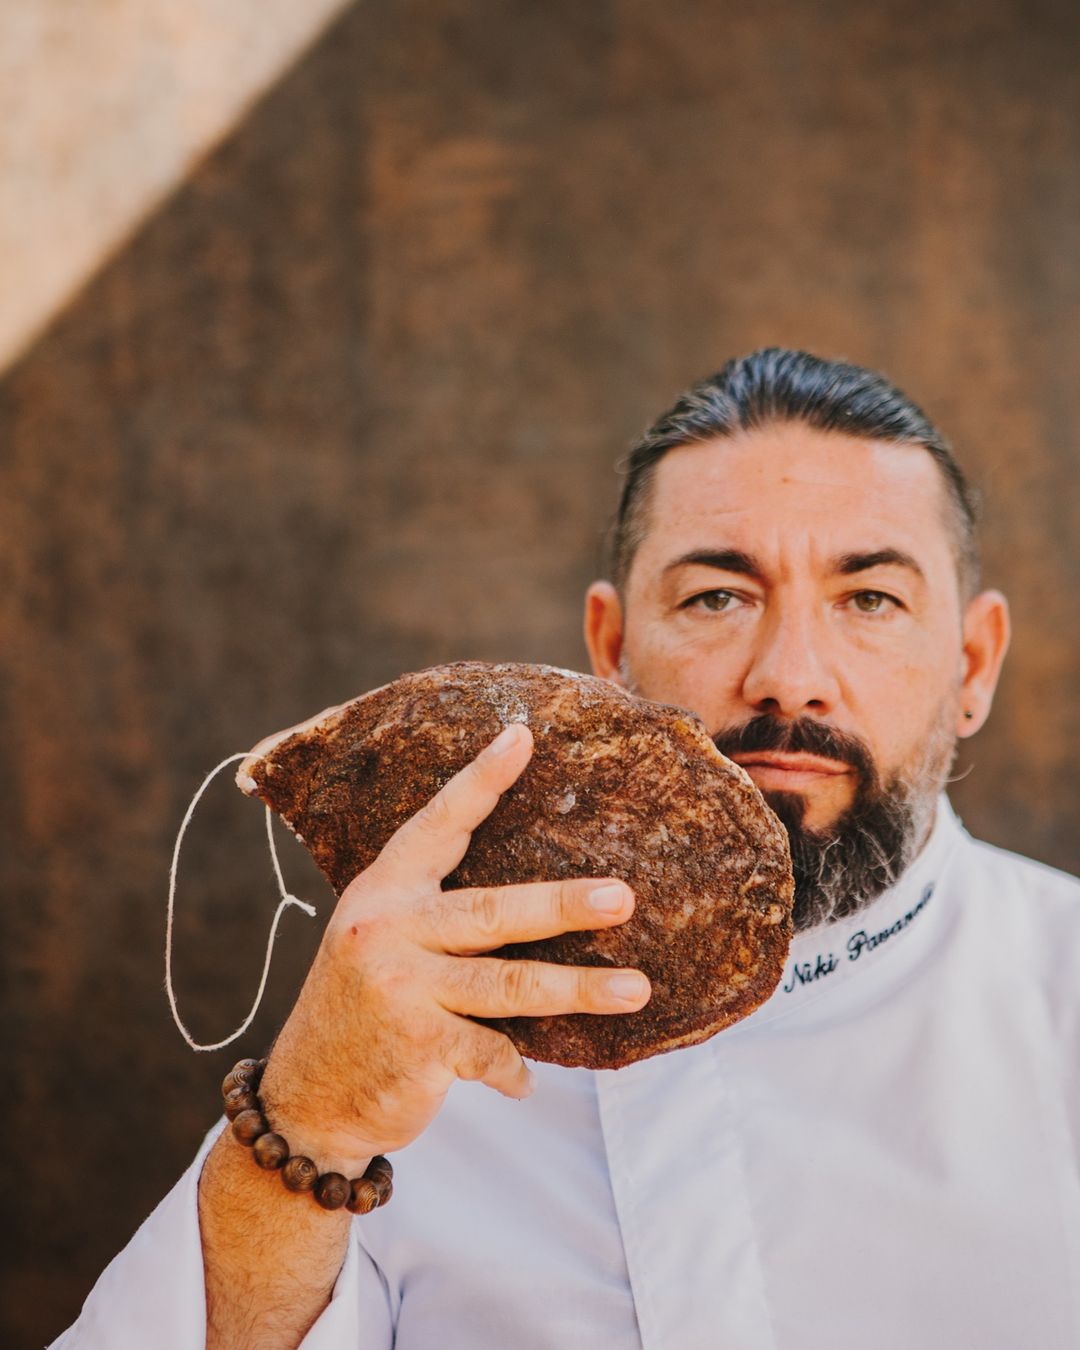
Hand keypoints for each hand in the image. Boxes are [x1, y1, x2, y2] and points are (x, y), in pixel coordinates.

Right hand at [257, 722, 649, 1169]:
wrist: (305, 1099)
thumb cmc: (362, 1009)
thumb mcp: (377, 941)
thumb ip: (433, 915)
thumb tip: (535, 896)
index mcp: (383, 891)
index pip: (438, 825)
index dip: (480, 781)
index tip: (522, 737)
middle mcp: (387, 930)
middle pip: (492, 911)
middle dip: (563, 905)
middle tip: (623, 898)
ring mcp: (399, 988)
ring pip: (509, 985)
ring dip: (578, 991)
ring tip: (635, 989)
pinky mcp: (414, 1047)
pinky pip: (489, 1053)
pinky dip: (514, 1070)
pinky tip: (526, 1081)